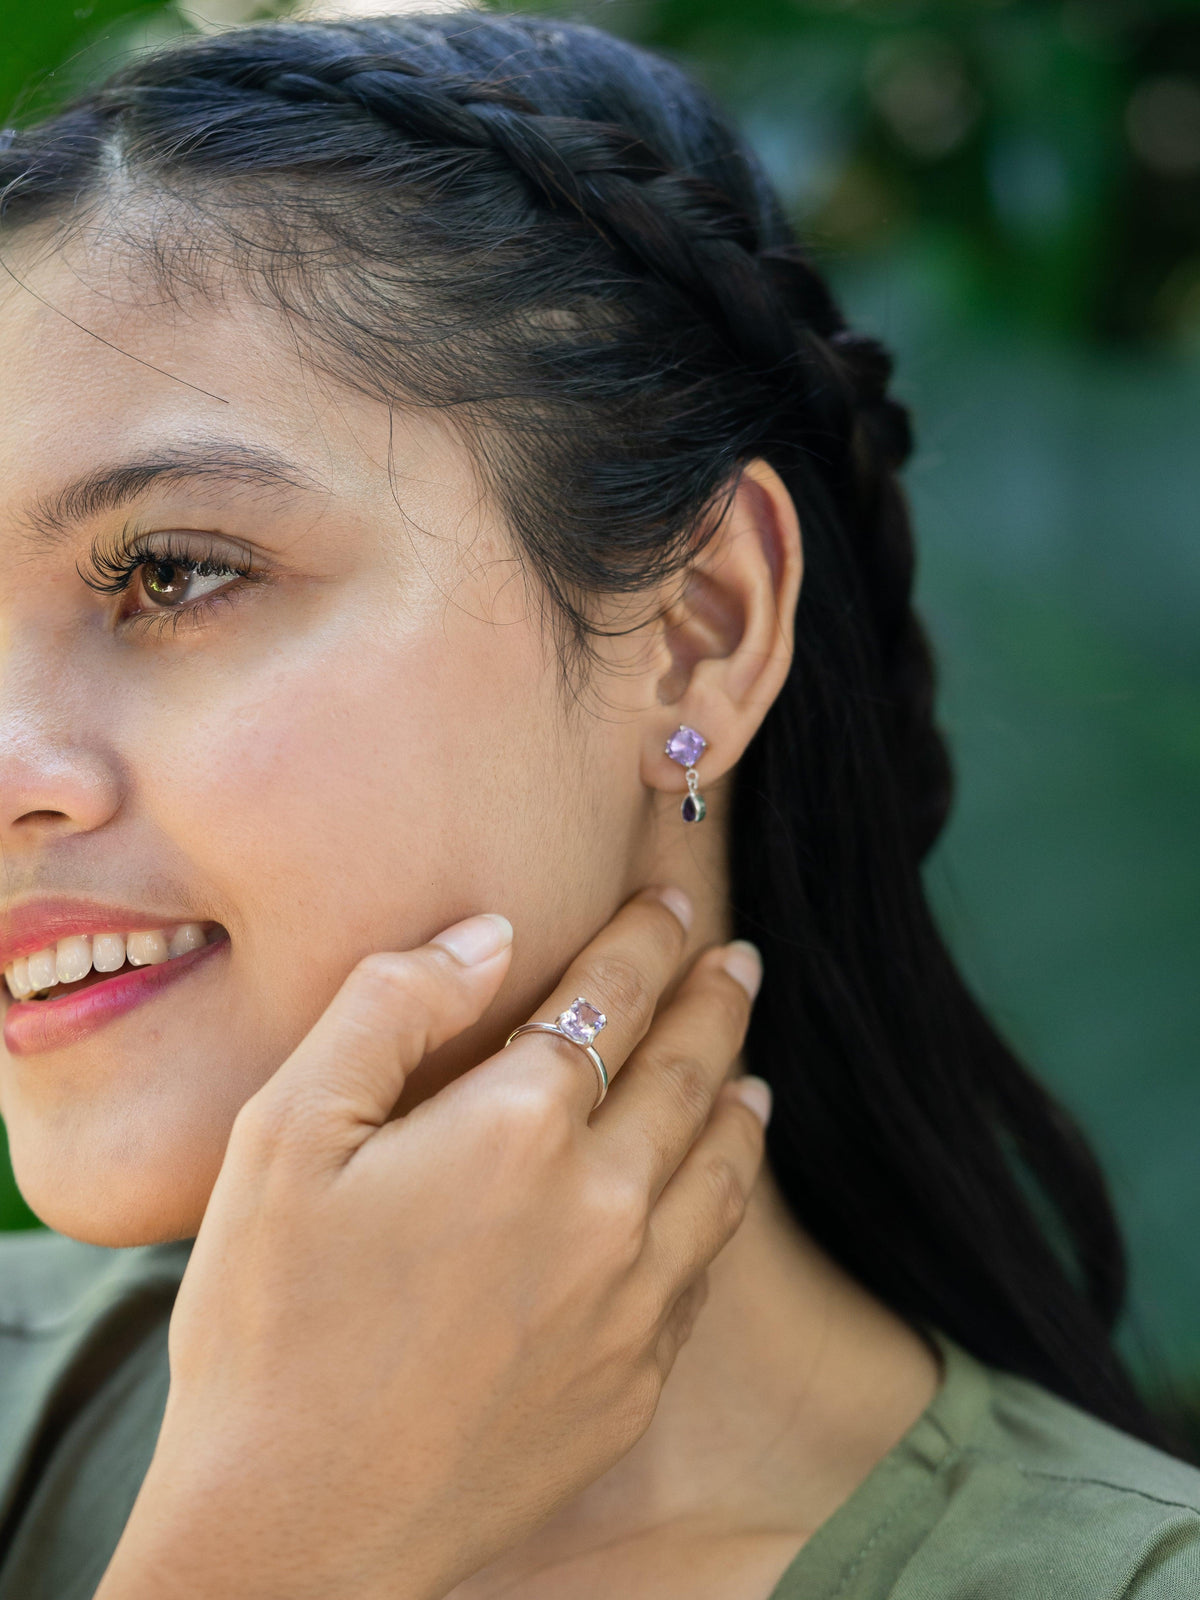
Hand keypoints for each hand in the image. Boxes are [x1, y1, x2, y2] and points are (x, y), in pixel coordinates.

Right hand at [97, 889, 768, 1599]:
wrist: (297, 1534)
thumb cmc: (271, 1323)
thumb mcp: (286, 1134)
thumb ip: (391, 1008)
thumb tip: (488, 937)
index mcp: (518, 1126)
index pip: (611, 998)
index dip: (646, 938)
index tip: (673, 901)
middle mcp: (601, 1204)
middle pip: (687, 1072)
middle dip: (715, 1001)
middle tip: (738, 960)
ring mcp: (630, 1301)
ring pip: (718, 1172)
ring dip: (738, 1103)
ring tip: (751, 1070)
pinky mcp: (633, 1381)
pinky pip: (702, 1269)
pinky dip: (720, 1207)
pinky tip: (712, 1193)